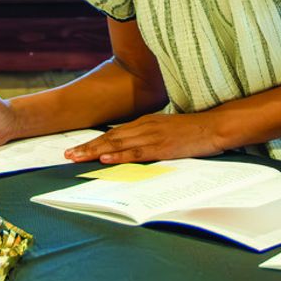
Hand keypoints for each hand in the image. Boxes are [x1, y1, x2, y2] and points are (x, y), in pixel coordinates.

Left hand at [64, 113, 224, 163]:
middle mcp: (144, 126)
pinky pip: (135, 153)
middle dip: (87, 147)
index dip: (94, 141)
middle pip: (110, 137)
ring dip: (95, 151)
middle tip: (67, 155)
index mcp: (145, 122)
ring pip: (117, 144)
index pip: (113, 133)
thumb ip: (150, 137)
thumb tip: (135, 148)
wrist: (214, 126)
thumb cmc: (193, 130)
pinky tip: (105, 159)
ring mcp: (152, 136)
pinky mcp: (161, 147)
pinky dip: (118, 156)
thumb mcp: (167, 130)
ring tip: (77, 158)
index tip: (77, 149)